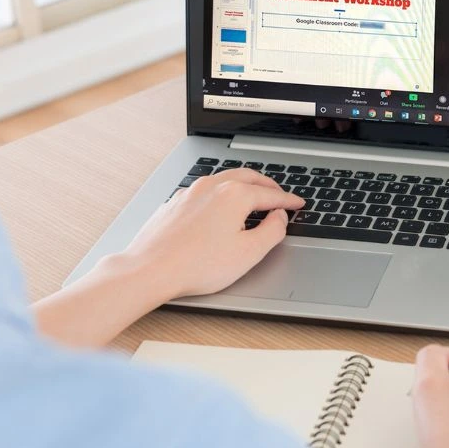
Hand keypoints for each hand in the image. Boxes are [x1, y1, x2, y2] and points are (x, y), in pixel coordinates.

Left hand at [119, 168, 303, 299]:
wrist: (150, 269)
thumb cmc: (197, 264)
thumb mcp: (248, 253)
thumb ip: (272, 231)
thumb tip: (279, 218)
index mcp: (234, 195)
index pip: (270, 195)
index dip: (288, 201)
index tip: (298, 204)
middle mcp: (212, 186)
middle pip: (248, 178)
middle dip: (267, 186)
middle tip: (279, 195)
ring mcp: (190, 192)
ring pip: (224, 179)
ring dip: (244, 184)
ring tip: (253, 195)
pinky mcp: (175, 202)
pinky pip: (205, 190)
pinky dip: (222, 192)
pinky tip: (221, 206)